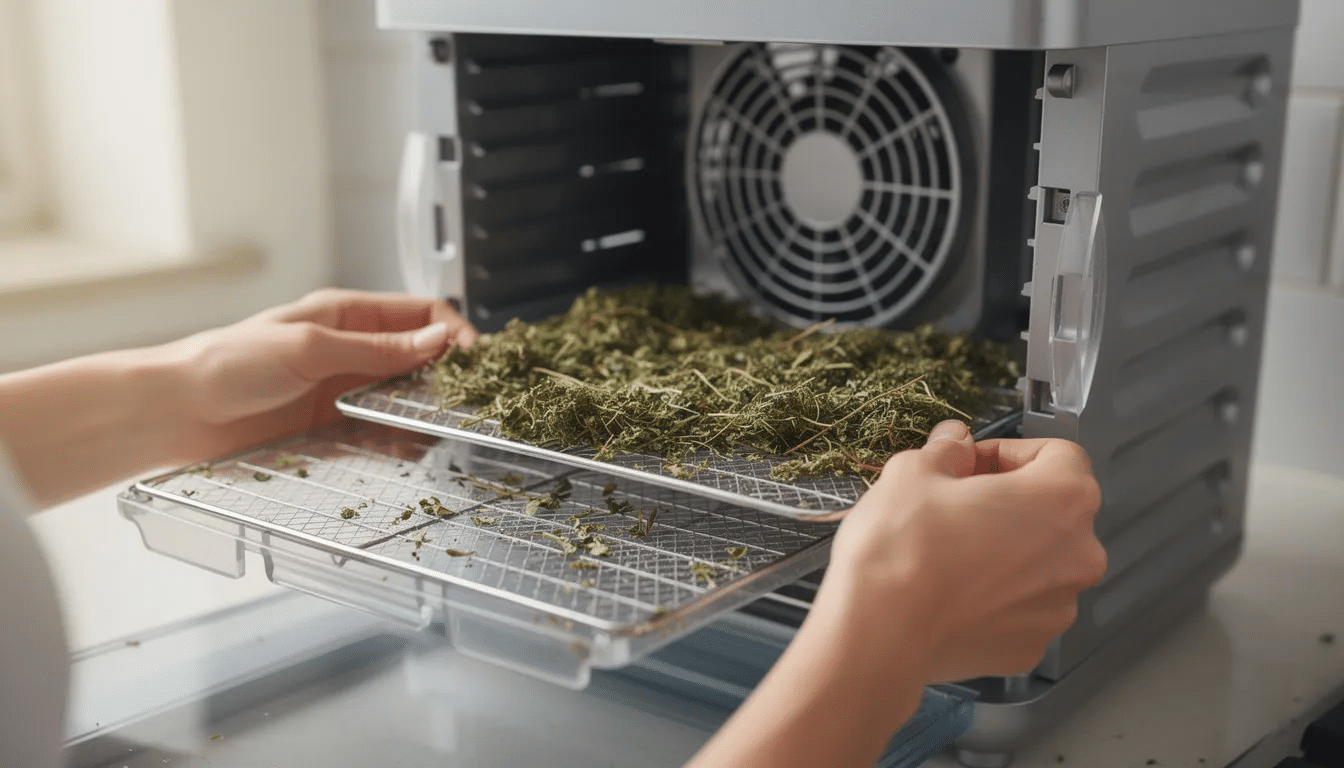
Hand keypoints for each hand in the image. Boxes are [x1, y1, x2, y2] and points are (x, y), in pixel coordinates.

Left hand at [164, 289, 476, 463]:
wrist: (177, 412)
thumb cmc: (227, 363)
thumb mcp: (309, 346)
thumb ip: (377, 349)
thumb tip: (437, 339)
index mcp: (347, 315)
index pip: (420, 314)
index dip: (453, 333)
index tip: (474, 361)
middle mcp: (351, 351)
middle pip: (419, 359)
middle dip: (447, 376)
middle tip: (468, 399)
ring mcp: (343, 391)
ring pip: (404, 400)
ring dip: (426, 412)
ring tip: (445, 428)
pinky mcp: (332, 428)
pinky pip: (380, 434)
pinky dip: (400, 442)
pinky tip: (412, 449)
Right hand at [813, 420, 1106, 684]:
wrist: (881, 633)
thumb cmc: (902, 547)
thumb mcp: (914, 471)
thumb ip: (947, 449)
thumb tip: (956, 443)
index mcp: (1063, 499)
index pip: (1060, 455)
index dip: (1009, 452)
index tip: (971, 462)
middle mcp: (1078, 555)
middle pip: (1052, 513)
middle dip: (1007, 503)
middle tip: (953, 504)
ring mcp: (1058, 608)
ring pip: (1037, 563)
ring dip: (1003, 550)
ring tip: (947, 552)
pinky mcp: (1031, 645)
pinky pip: (1019, 608)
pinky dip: (993, 596)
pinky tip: (949, 591)